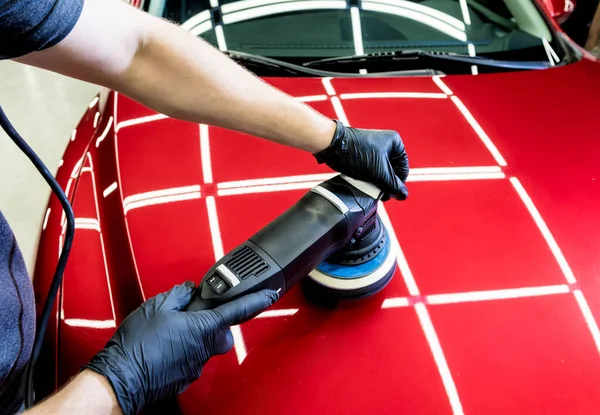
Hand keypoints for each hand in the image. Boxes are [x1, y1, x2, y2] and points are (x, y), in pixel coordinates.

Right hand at [84, 281, 278, 414]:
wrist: (121, 378)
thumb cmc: (137, 345)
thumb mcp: (156, 307)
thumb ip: (178, 295)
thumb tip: (187, 290)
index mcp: (203, 327)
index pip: (239, 311)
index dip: (257, 301)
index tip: (271, 295)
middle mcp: (205, 348)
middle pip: (221, 331)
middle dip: (212, 322)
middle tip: (191, 317)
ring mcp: (196, 365)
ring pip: (204, 345)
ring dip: (193, 337)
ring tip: (168, 333)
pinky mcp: (185, 377)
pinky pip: (191, 358)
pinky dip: (182, 352)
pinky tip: (163, 349)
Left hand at [313, 120, 408, 199]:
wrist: (332, 146)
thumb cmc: (357, 154)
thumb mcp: (380, 174)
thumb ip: (394, 186)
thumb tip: (403, 195)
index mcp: (394, 143)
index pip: (403, 169)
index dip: (398, 183)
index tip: (390, 193)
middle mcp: (385, 143)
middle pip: (392, 171)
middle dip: (387, 184)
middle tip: (381, 194)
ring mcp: (373, 149)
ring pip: (380, 172)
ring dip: (377, 183)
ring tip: (371, 190)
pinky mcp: (362, 155)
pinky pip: (370, 170)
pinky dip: (369, 179)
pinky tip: (364, 185)